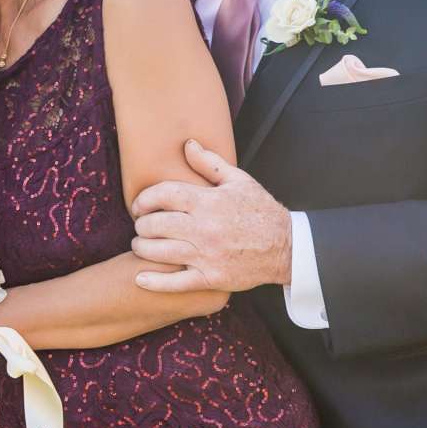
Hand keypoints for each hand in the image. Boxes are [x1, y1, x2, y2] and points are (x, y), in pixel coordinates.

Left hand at [129, 140, 291, 293]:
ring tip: (141, 245)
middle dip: (142, 225)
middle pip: (157, 224)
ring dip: (142, 248)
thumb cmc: (261, 211)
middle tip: (141, 226)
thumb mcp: (239, 181)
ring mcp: (207, 255)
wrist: (288, 246)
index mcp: (209, 202)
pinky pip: (177, 283)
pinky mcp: (211, 277)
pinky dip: (155, 282)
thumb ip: (210, 163)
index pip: (164, 195)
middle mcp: (205, 228)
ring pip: (160, 252)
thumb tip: (188, 144)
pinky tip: (140, 278)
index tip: (139, 205)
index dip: (145, 198)